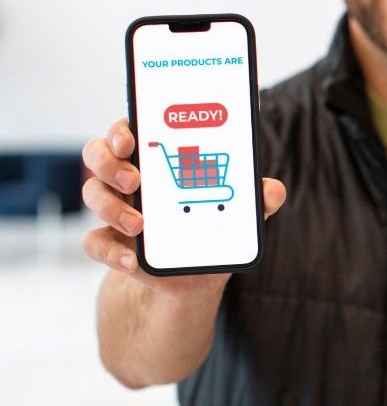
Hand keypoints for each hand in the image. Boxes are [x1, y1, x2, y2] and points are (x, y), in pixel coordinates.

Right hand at [80, 118, 286, 300]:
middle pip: (99, 154)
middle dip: (110, 163)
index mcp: (159, 159)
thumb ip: (255, 200)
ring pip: (93, 194)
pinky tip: (131, 260)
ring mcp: (116, 209)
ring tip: (139, 225)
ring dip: (112, 208)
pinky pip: (94, 242)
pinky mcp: (111, 243)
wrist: (195, 276)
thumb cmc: (213, 228)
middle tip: (135, 180)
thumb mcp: (238, 214)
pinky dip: (110, 251)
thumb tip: (274, 190)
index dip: (122, 129)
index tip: (132, 139)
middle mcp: (131, 178)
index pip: (131, 130)